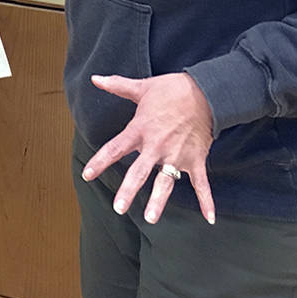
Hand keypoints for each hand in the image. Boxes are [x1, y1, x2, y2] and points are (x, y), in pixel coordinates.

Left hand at [81, 72, 216, 225]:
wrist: (206, 91)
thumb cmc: (171, 89)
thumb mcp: (142, 87)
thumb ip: (117, 86)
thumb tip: (95, 78)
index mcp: (140, 129)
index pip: (115, 148)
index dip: (100, 161)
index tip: (87, 175)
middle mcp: (157, 146)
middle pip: (139, 172)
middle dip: (129, 190)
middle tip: (119, 208)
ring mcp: (177, 155)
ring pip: (166, 182)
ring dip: (158, 200)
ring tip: (151, 218)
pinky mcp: (196, 159)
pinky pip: (201, 184)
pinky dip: (207, 201)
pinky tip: (209, 219)